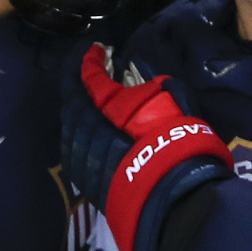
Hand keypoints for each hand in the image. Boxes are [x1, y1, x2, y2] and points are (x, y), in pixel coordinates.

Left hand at [61, 44, 232, 250]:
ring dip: (80, 116)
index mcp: (104, 107)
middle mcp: (85, 130)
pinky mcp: (86, 182)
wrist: (174, 201)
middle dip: (81, 89)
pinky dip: (83, 139)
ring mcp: (82, 158)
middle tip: (91, 79)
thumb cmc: (178, 148)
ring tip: (94, 109)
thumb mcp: (179, 106)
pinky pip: (77, 152)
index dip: (89, 60)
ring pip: (72, 130)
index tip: (97, 50)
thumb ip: (163, 90)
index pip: (87, 76)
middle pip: (73, 103)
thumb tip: (158, 83)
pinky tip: (96, 139)